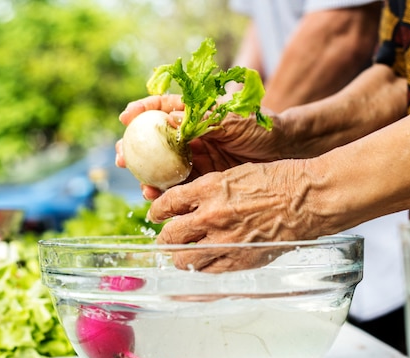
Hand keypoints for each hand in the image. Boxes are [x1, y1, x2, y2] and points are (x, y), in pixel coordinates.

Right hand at [117, 95, 282, 199]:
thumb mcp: (234, 119)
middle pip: (154, 140)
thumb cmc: (263, 127)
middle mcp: (191, 135)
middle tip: (122, 157)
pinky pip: (178, 185)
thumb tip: (171, 117)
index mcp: (197, 113)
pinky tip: (156, 198)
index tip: (125, 117)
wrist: (287, 152)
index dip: (142, 110)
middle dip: (134, 148)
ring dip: (147, 175)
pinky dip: (165, 192)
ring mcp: (196, 157)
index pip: (162, 107)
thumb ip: (204, 120)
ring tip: (142, 185)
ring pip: (162, 166)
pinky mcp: (202, 178)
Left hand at [145, 159, 329, 271]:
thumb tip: (187, 203)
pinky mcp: (239, 259)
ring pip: (184, 259)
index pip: (167, 203)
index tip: (157, 214)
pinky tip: (205, 263)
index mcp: (209, 188)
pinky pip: (208, 271)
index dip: (157, 211)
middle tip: (167, 238)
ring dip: (180, 257)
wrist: (306, 199)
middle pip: (170, 235)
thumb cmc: (276, 181)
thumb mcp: (234, 174)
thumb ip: (207, 191)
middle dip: (165, 237)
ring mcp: (224, 240)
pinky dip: (202, 268)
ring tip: (183, 254)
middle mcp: (211, 215)